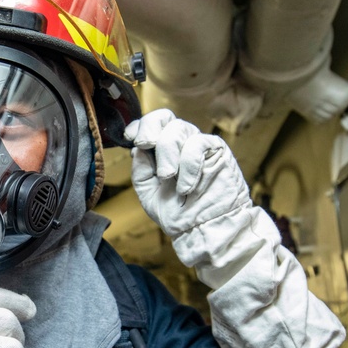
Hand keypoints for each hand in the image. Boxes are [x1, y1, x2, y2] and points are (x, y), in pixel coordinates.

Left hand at [126, 109, 249, 236]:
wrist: (204, 229)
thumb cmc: (178, 213)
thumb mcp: (149, 194)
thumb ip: (141, 171)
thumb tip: (137, 149)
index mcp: (162, 149)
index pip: (151, 124)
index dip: (139, 125)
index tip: (130, 136)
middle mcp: (180, 142)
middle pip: (164, 118)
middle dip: (150, 130)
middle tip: (144, 145)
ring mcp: (199, 144)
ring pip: (178, 129)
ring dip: (167, 153)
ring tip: (167, 178)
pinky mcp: (217, 150)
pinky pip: (198, 144)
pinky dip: (188, 165)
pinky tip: (186, 186)